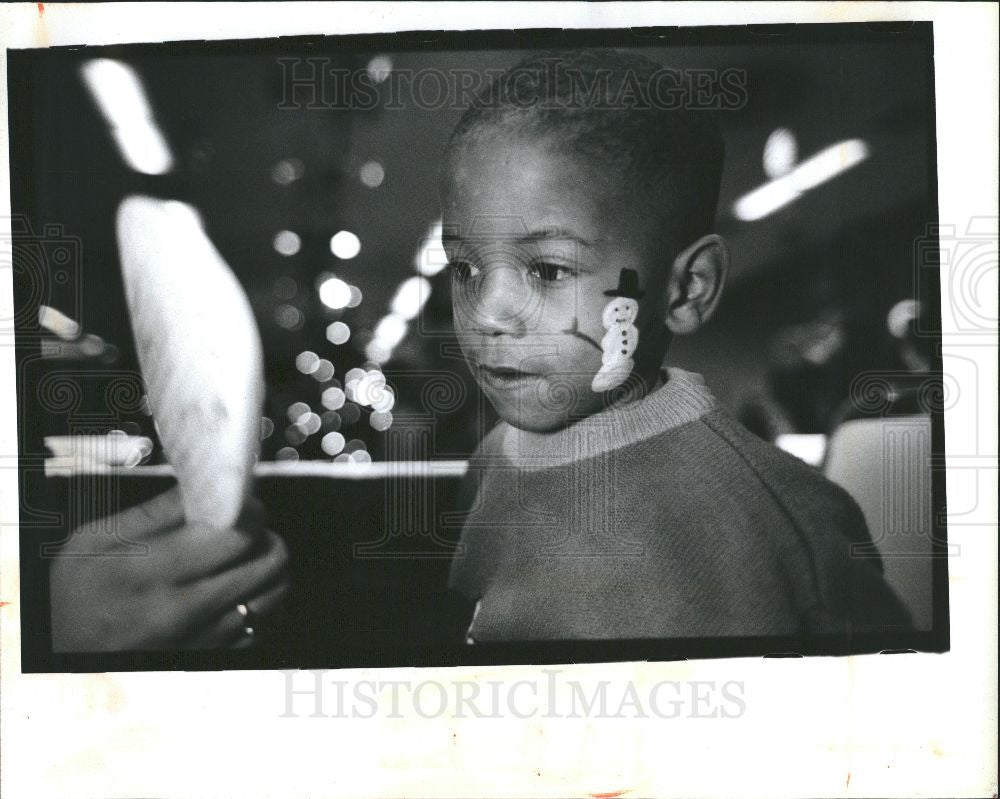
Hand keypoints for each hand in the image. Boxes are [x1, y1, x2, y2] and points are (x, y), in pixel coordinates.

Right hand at [49, 488, 288, 651]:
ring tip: (243, 559)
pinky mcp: (213, 659)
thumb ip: (156, 512)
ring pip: (275, 592)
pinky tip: (236, 592)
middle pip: (267, 560)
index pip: (236, 533)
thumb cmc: (75, 596)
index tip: (241, 504)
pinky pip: (264, 623)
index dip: (248, 511)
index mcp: (147, 572)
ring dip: (267, 568)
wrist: (61, 654)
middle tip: (243, 529)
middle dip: (262, 535)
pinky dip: (259, 601)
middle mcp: (179, 611)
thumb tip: (208, 486)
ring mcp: (201, 641)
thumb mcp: (94, 542)